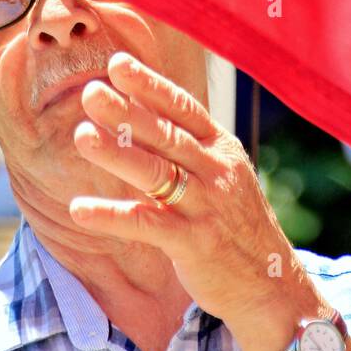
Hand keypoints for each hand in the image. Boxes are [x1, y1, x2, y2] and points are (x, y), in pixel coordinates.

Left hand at [69, 52, 303, 336]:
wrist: (271, 285)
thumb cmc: (235, 225)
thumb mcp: (222, 175)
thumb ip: (187, 146)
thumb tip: (140, 108)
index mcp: (222, 149)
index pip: (183, 108)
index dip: (151, 85)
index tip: (117, 65)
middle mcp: (217, 171)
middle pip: (166, 135)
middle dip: (127, 111)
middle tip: (90, 92)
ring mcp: (207, 207)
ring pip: (156, 173)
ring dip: (116, 153)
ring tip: (81, 136)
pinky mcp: (195, 243)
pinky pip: (146, 224)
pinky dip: (111, 216)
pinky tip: (79, 208)